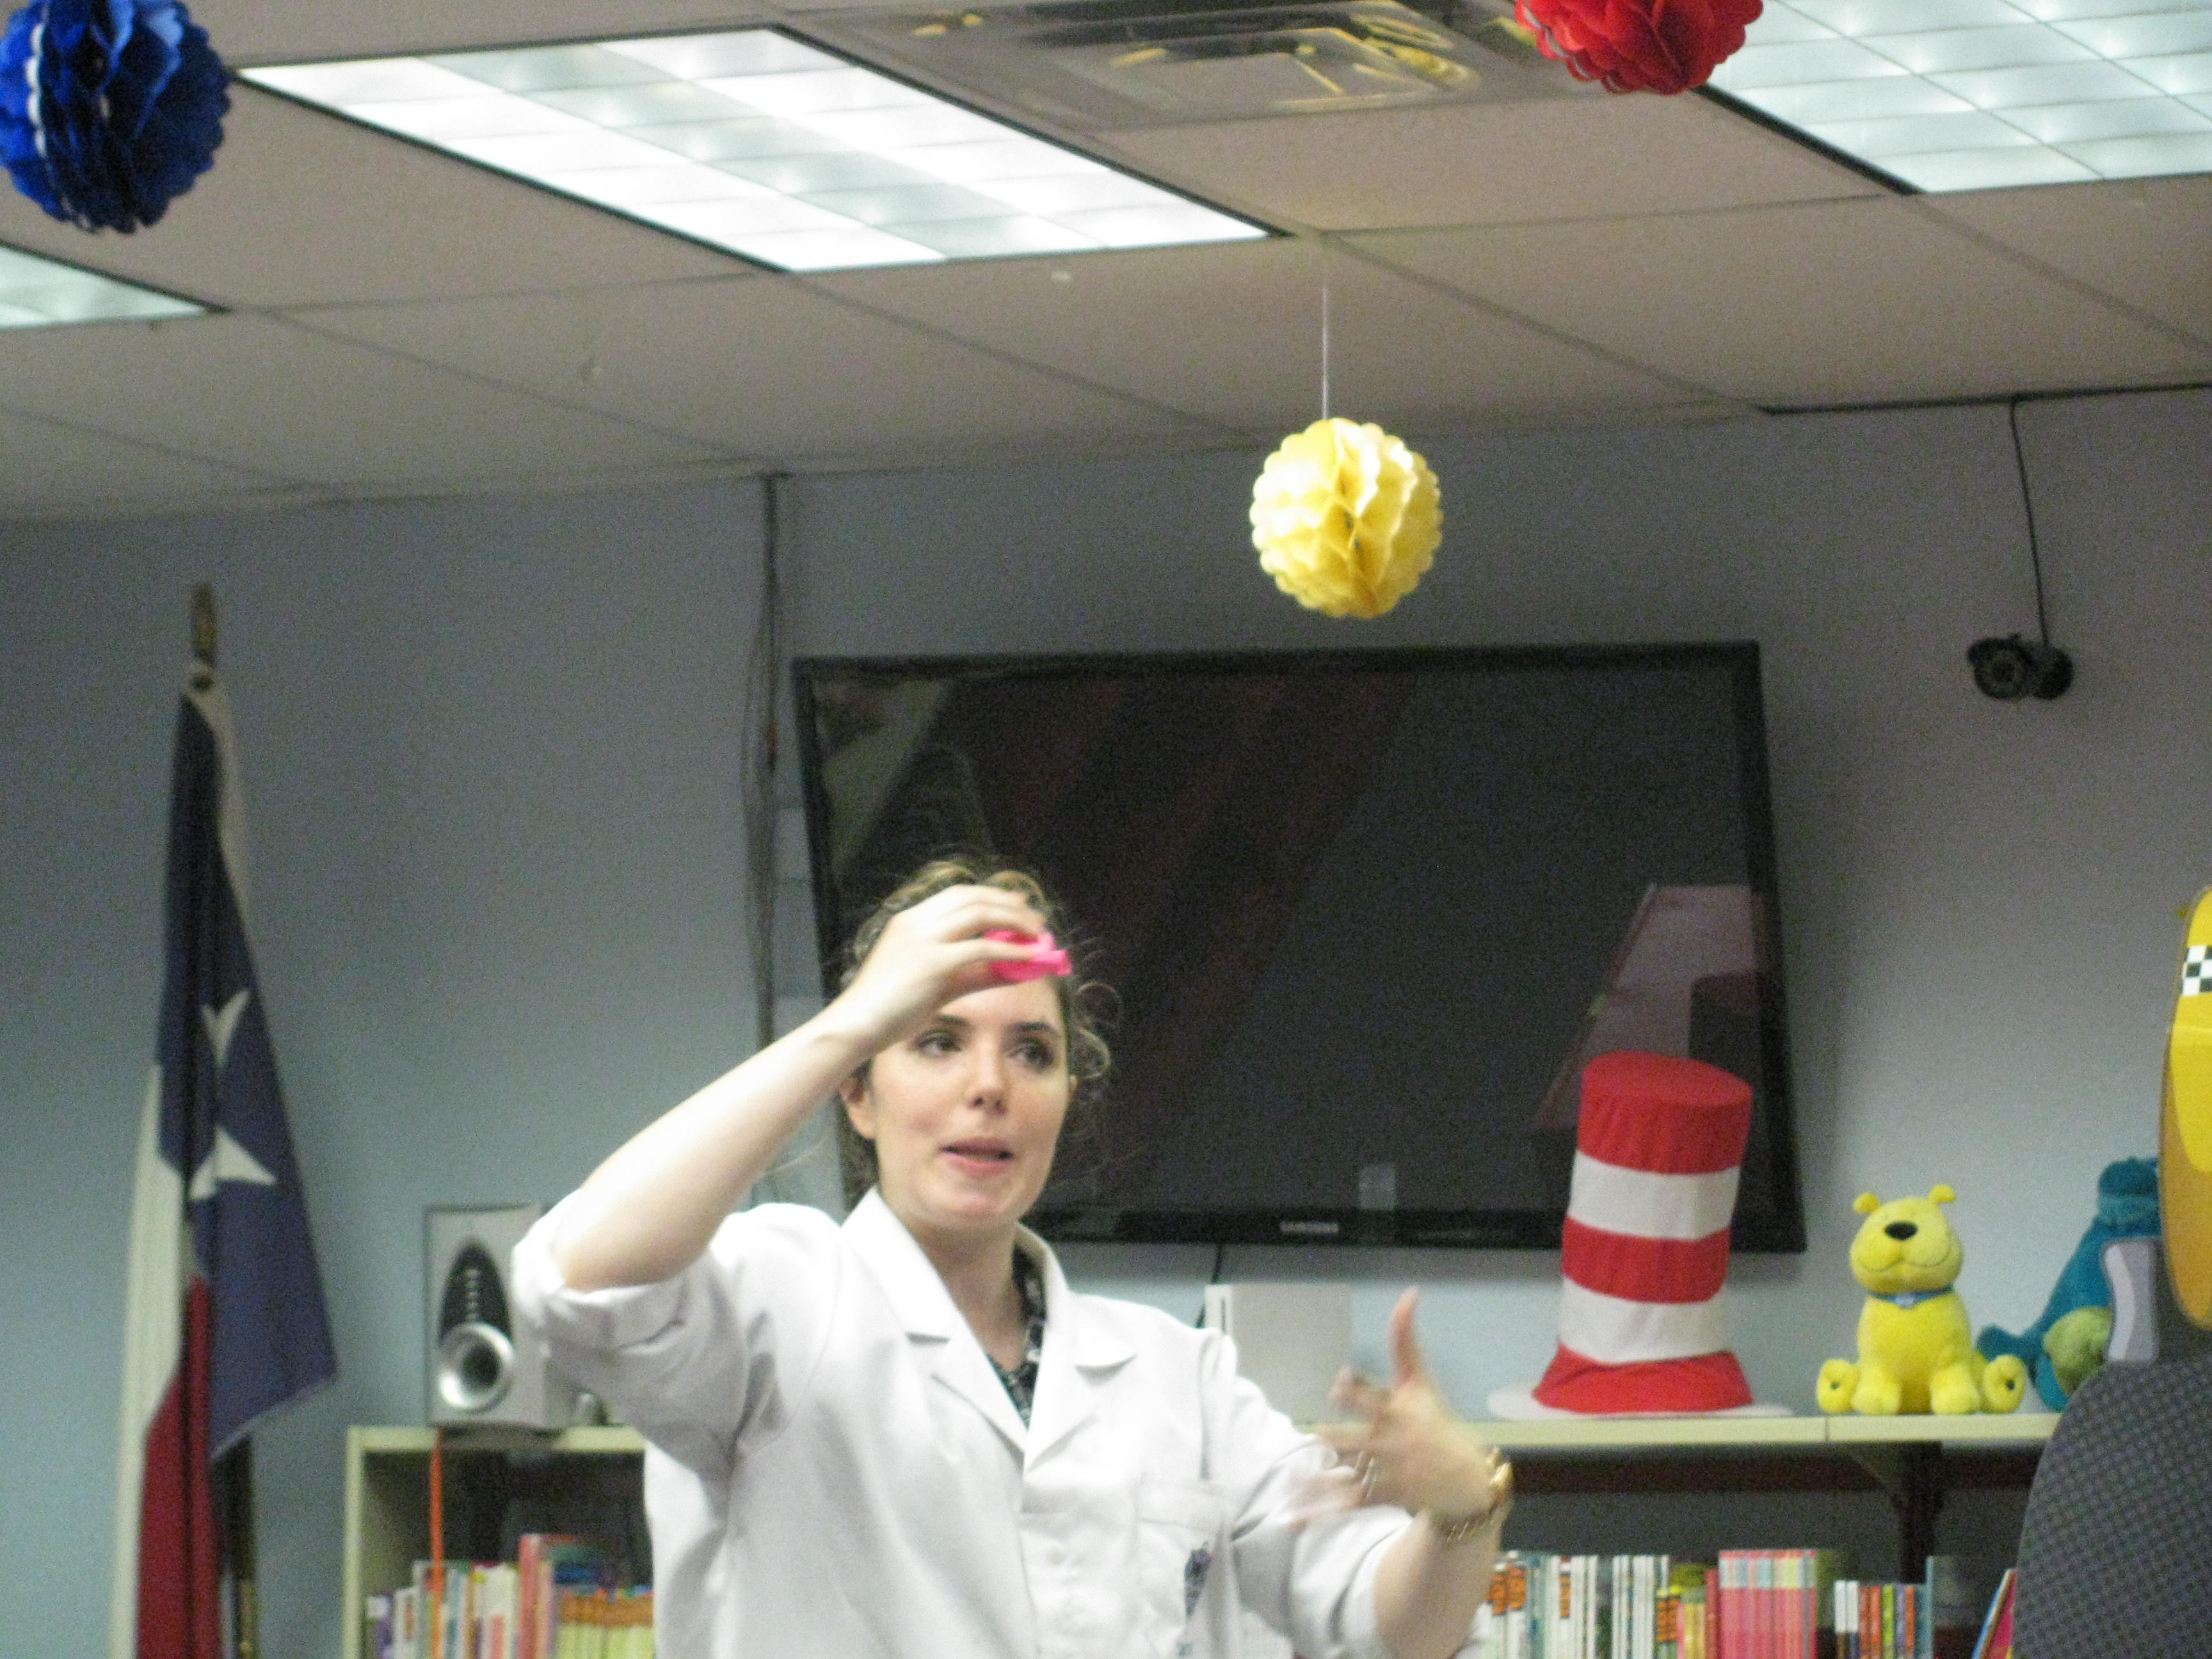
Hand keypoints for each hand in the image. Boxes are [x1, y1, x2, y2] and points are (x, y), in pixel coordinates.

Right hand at [832, 884, 1050, 1050]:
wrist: (856, 1025)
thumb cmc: (889, 1010)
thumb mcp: (935, 985)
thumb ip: (974, 974)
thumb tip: (1015, 972)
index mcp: (909, 920)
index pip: (958, 894)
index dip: (993, 896)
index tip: (1018, 902)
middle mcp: (916, 921)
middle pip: (973, 898)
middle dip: (1009, 905)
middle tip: (1036, 918)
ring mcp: (924, 939)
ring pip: (980, 913)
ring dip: (1015, 921)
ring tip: (1038, 934)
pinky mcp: (934, 962)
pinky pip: (983, 948)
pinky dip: (1010, 949)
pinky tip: (1029, 956)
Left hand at [1312, 1290, 1509, 1532]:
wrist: (1464, 1479)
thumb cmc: (1436, 1420)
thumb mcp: (1421, 1380)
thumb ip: (1404, 1339)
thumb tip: (1409, 1292)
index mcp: (1398, 1410)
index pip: (1374, 1398)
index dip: (1355, 1390)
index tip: (1339, 1384)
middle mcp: (1389, 1442)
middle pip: (1354, 1438)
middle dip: (1335, 1437)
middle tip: (1315, 1436)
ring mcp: (1384, 1471)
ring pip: (1344, 1471)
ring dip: (1317, 1477)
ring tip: (1289, 1478)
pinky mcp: (1378, 1496)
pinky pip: (1343, 1503)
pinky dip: (1318, 1511)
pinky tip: (1292, 1518)